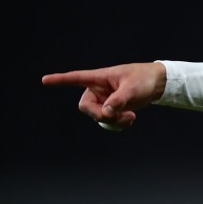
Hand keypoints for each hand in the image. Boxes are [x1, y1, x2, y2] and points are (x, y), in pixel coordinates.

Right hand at [42, 62, 166, 130]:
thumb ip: (119, 100)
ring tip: (131, 117)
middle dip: (101, 115)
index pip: (76, 78)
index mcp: (99, 78)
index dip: (60, 80)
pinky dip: (118, 125)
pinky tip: (130, 120)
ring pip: (98, 118)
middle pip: (86, 108)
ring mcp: (104, 101)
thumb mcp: (133, 88)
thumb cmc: (144, 79)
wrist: (157, 84)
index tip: (45, 80)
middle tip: (119, 116)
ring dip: (113, 122)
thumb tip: (107, 112)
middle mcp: (98, 90)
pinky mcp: (112, 110)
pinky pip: (108, 122)